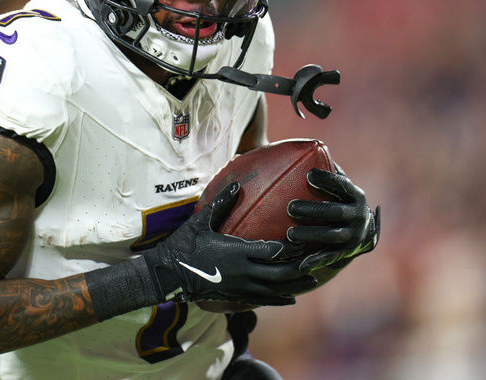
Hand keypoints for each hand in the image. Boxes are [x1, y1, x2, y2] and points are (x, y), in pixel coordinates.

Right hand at [142, 182, 316, 306]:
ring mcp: (241, 287)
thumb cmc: (183, 244)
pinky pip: (264, 300)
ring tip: (312, 279)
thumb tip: (238, 185)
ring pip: (276, 289)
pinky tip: (292, 298)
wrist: (168, 274)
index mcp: (238, 251)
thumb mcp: (201, 220)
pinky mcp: (236, 296)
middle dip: (300, 267)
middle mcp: (244, 272)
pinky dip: (280, 299)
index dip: (292, 246)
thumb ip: (221, 203)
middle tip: (317, 259)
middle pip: (281, 273)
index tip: (305, 237)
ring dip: (296, 285)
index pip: (274, 250)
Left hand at [287, 168, 379, 271]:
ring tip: (289, 233)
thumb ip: (323, 169)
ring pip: (331, 235)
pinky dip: (315, 259)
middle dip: (313, 210)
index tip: (309, 175)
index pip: (342, 185)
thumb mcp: (335, 185)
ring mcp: (354, 235)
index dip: (328, 180)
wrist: (361, 232)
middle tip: (290, 207)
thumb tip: (302, 146)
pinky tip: (299, 262)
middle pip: (335, 212)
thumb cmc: (336, 200)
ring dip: (311, 234)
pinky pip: (329, 256)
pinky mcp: (346, 253)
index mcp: (354, 194)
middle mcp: (358, 214)